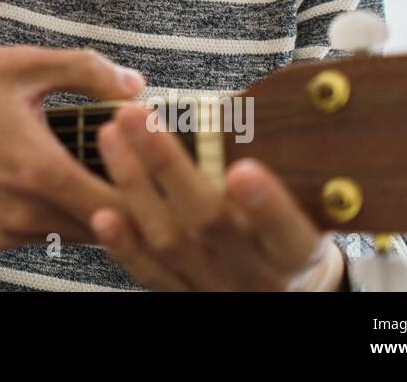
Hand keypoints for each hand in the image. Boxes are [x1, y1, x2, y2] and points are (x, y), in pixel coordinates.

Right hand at [0, 46, 145, 251]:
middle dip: (129, 198)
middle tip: (146, 167)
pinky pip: (45, 233)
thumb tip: (137, 88)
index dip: (149, 190)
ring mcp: (5, 230)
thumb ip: (88, 71)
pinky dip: (60, 212)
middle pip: (104, 225)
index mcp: (37, 170)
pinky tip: (59, 178)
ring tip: (105, 168)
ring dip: (95, 207)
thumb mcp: (25, 64)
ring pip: (76, 233)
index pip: (119, 205)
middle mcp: (22, 212)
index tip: (165, 168)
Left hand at [88, 103, 345, 290]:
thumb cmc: (287, 240)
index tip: (243, 170)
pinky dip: (124, 245)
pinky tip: (102, 214)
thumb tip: (237, 109)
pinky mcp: (181, 298)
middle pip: (210, 223)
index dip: (266, 205)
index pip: (287, 233)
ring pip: (169, 242)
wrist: (280, 296)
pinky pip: (148, 274)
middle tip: (136, 115)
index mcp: (294, 255)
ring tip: (110, 136)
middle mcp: (254, 276)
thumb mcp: (304, 215)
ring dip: (134, 187)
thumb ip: (278, 173)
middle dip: (168, 166)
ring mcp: (215, 288)